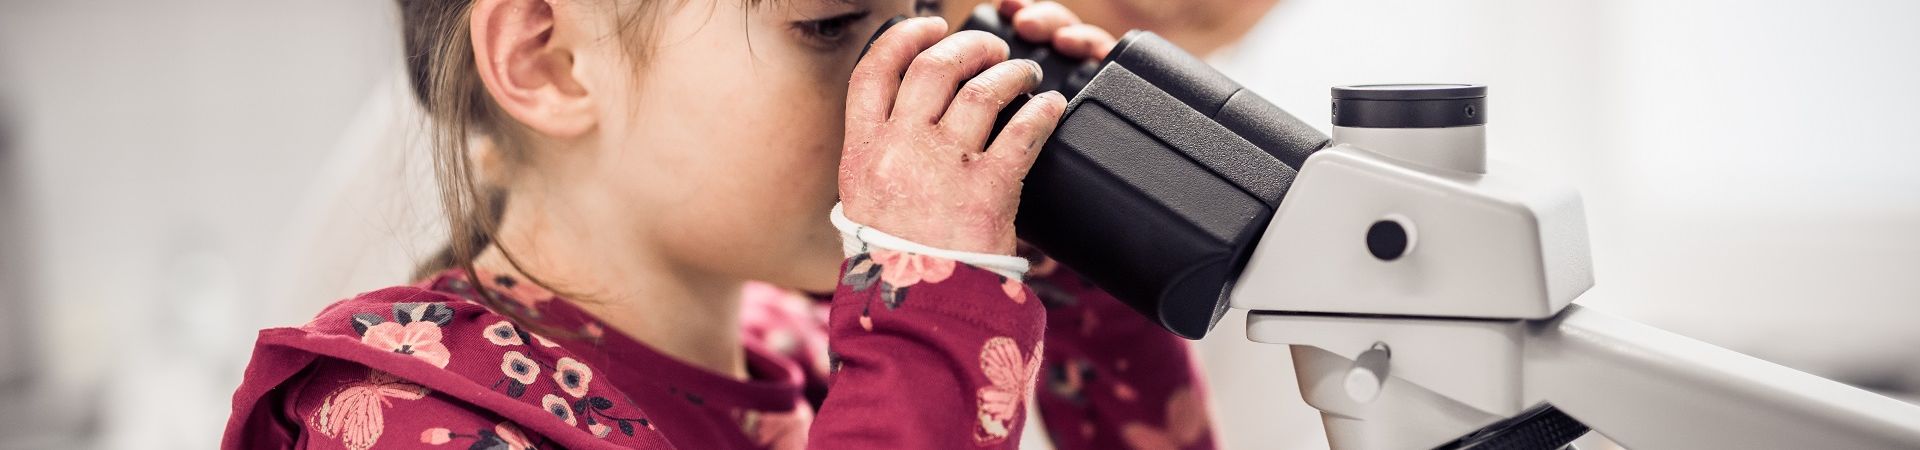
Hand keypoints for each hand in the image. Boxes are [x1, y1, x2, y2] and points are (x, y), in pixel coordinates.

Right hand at [839, 6, 1118, 255]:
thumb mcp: (863, 208)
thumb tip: (903, 122)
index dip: (902, 38)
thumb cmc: (896, 268)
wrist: (919, 317)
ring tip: (1024, 75)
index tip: (926, 27)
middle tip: (989, 50)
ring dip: (1008, 73)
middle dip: (966, 46)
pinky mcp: (989, 190)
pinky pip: (1023, 131)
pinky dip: (1042, 111)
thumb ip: (878, 160)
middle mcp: (900, 151)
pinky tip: (1050, 106)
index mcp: (862, 154)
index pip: (874, 72)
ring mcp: (944, 168)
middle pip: (933, 68)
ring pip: (981, 90)